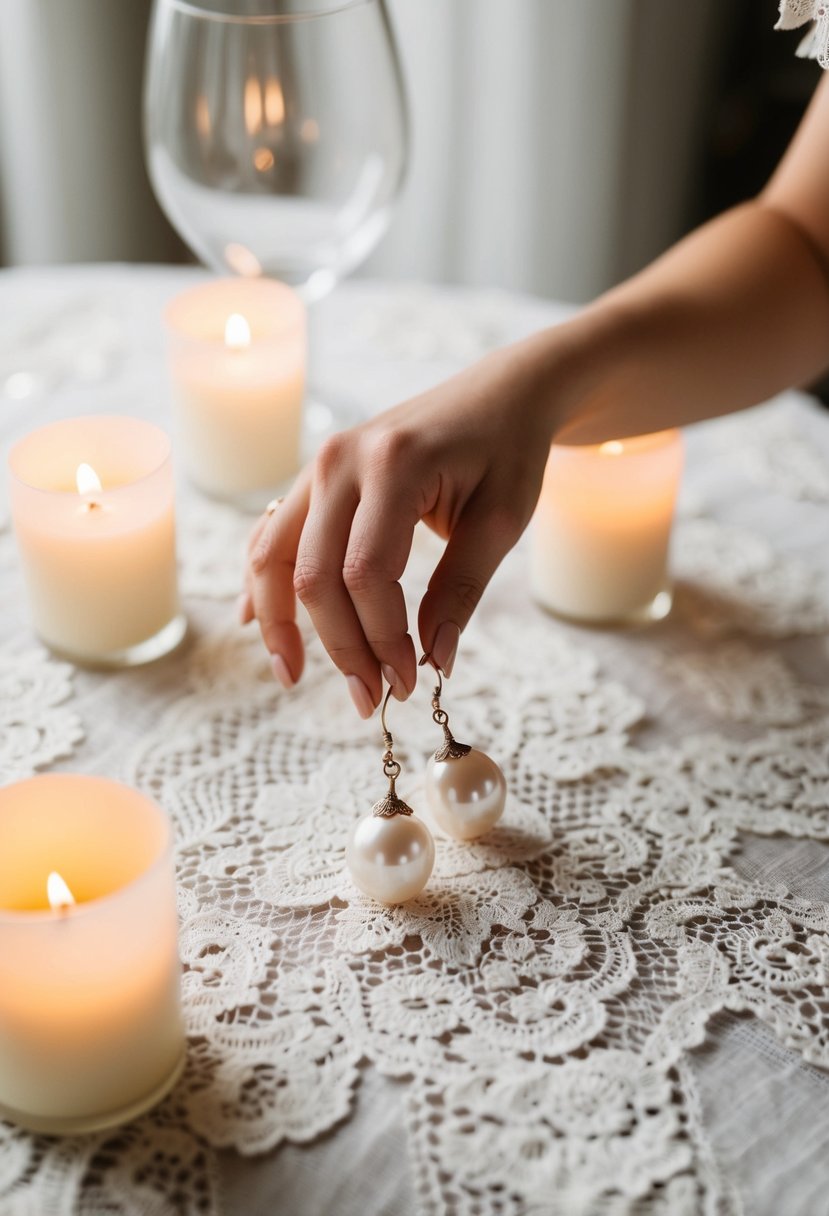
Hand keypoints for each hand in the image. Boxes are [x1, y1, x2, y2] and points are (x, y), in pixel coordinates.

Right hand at [240, 339, 556, 716]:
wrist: (500, 394)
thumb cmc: (508, 451)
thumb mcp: (501, 520)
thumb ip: (462, 590)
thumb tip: (434, 661)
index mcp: (393, 465)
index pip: (366, 572)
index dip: (382, 637)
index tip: (410, 680)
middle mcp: (341, 461)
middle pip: (315, 574)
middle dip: (339, 645)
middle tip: (370, 698)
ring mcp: (318, 466)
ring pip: (274, 556)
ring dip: (280, 622)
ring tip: (293, 676)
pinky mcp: (315, 478)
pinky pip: (273, 534)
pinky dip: (264, 581)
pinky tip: (256, 624)